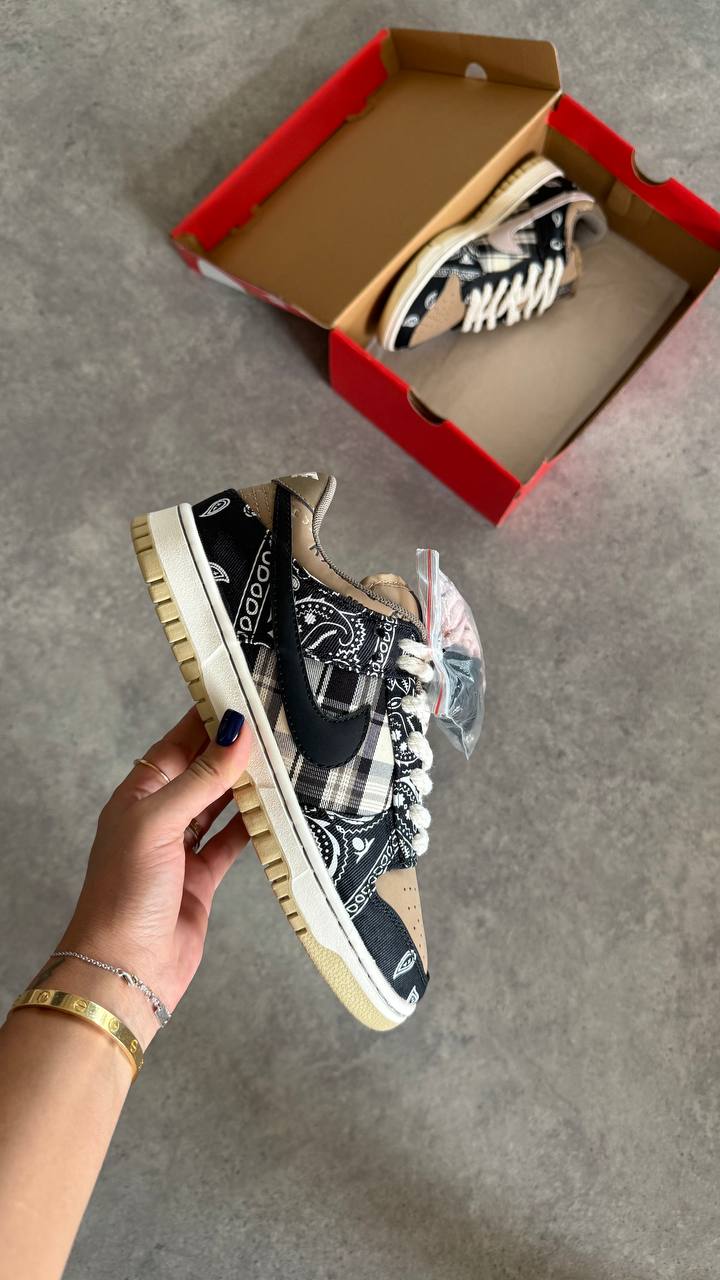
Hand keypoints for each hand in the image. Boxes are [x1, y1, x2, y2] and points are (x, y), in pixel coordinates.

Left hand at [55, 706, 251, 1041]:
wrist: (125, 969)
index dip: (209, 717)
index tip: (244, 693)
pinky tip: (281, 812)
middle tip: (278, 724)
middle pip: (204, 770)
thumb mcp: (159, 823)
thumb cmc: (125, 892)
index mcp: (140, 793)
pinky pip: (234, 841)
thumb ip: (201, 778)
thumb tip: (236, 732)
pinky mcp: (203, 877)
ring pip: (222, 803)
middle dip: (235, 749)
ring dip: (250, 786)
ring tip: (286, 760)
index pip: (179, 742)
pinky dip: (256, 827)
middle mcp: (161, 815)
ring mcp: (182, 847)